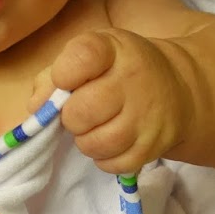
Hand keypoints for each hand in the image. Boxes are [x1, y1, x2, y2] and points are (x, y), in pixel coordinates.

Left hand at [30, 29, 193, 174]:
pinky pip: (114, 164)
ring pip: (96, 143)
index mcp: (113, 49)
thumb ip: (53, 76)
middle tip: (79, 112)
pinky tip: (109, 142)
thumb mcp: (89, 57)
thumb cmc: (119, 69)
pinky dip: (104, 158)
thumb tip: (36, 108)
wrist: (178, 87)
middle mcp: (134, 79)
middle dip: (71, 117)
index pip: (83, 56)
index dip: (63, 74)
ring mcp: (147, 116)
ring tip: (94, 128)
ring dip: (85, 140)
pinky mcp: (153, 146)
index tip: (65, 80)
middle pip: (82, 111)